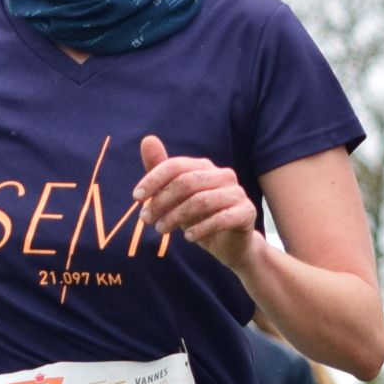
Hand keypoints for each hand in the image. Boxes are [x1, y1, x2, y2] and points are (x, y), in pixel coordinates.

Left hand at [134, 134, 259, 271]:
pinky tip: (188, 237)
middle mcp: (223, 175)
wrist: (231, 245)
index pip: (175, 166)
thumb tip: (147, 139)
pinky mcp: (247, 212)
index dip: (153, 180)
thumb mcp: (175, 198)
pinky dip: (201, 228)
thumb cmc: (200, 218)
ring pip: (201, 201)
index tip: (136, 198)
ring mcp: (237, 193)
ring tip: (161, 230)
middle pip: (186, 182)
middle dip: (161, 201)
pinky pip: (221, 218)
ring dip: (176, 217)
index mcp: (205, 167)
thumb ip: (161, 172)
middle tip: (145, 219)